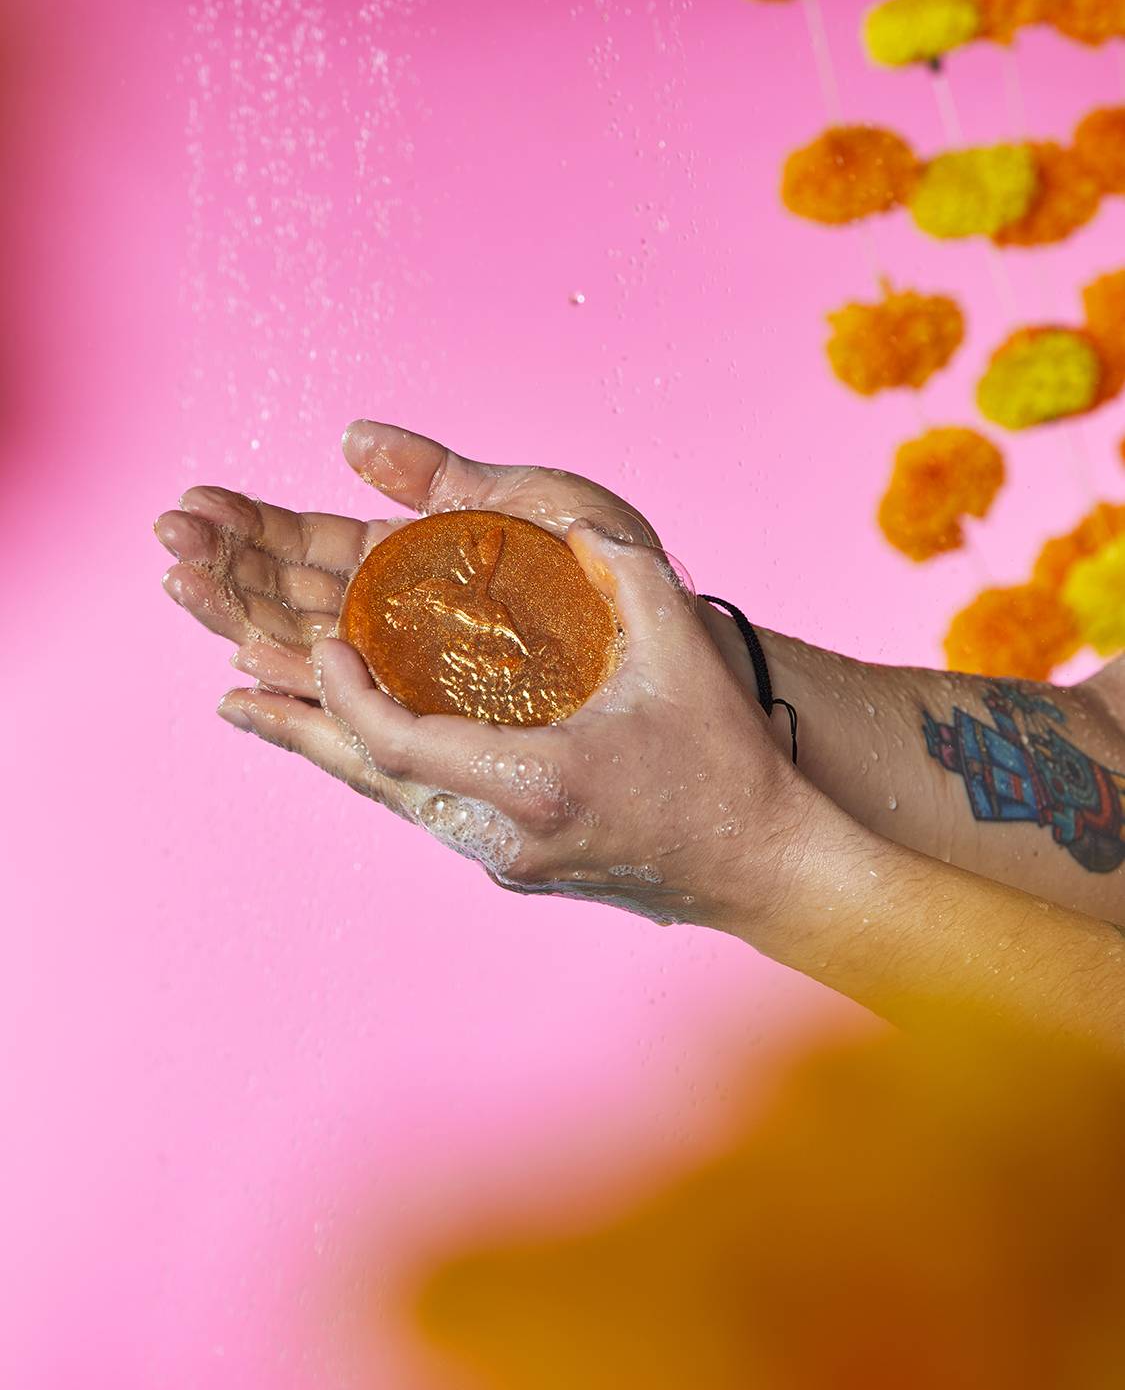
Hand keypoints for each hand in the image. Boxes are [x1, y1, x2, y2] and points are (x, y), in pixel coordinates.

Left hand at [154, 423, 796, 927]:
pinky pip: (426, 808)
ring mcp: (505, 856)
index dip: (343, 694)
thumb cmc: (726, 760)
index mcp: (532, 780)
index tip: (321, 642)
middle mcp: (501, 831)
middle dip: (299, 728)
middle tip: (231, 690)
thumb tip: (571, 526)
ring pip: (393, 798)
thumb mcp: (682, 653)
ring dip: (327, 751)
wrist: (762, 863)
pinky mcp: (517, 862)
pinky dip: (379, 769)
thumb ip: (626, 575)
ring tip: (255, 714)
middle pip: (372, 780)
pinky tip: (353, 747)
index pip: (398, 742)